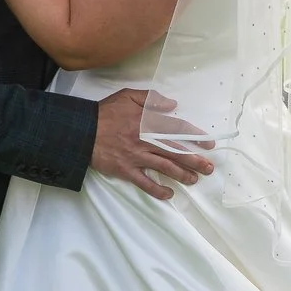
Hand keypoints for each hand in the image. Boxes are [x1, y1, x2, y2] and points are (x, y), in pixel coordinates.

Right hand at [89, 88, 213, 200]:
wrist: (82, 131)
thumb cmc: (105, 112)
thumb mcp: (127, 96)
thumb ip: (151, 98)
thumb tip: (172, 104)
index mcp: (148, 121)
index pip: (177, 129)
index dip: (195, 137)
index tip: (208, 144)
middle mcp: (146, 140)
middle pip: (175, 151)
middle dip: (195, 160)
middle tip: (209, 168)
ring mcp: (136, 157)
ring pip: (165, 167)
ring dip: (182, 175)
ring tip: (195, 180)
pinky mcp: (126, 170)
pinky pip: (145, 183)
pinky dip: (157, 190)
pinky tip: (169, 194)